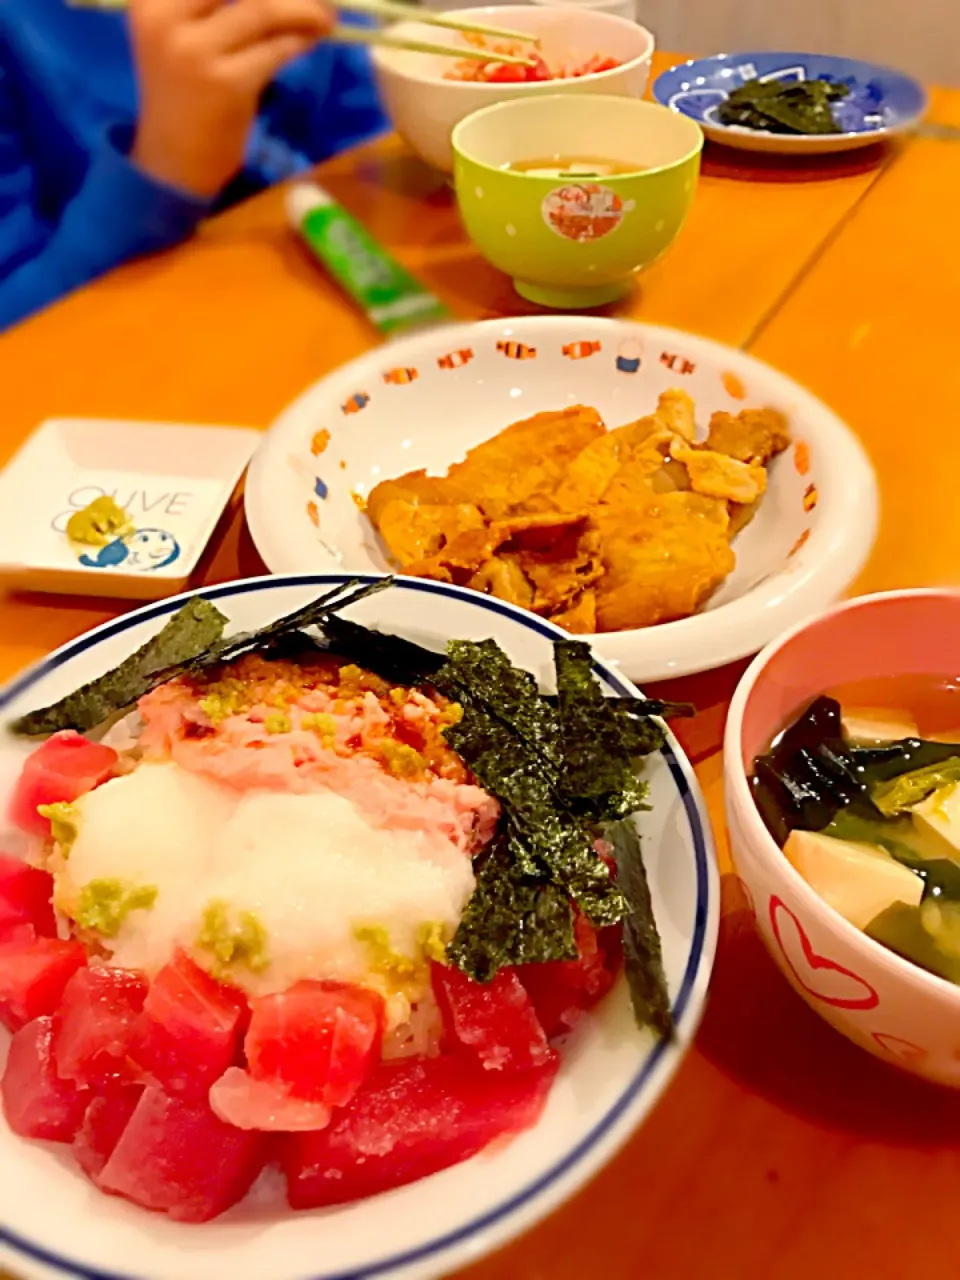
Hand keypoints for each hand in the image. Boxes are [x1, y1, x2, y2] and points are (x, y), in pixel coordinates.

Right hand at [130, 0, 334, 198]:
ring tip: (324, 17)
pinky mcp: (227, 84)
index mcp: (151, 0)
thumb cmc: (182, 91)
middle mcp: (166, 18)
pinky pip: (276, 49)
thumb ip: (213, 3)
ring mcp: (196, 52)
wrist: (173, 160)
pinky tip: (313, 37)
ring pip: (263, 9)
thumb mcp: (180, 34)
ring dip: (304, 10)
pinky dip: (300, 39)